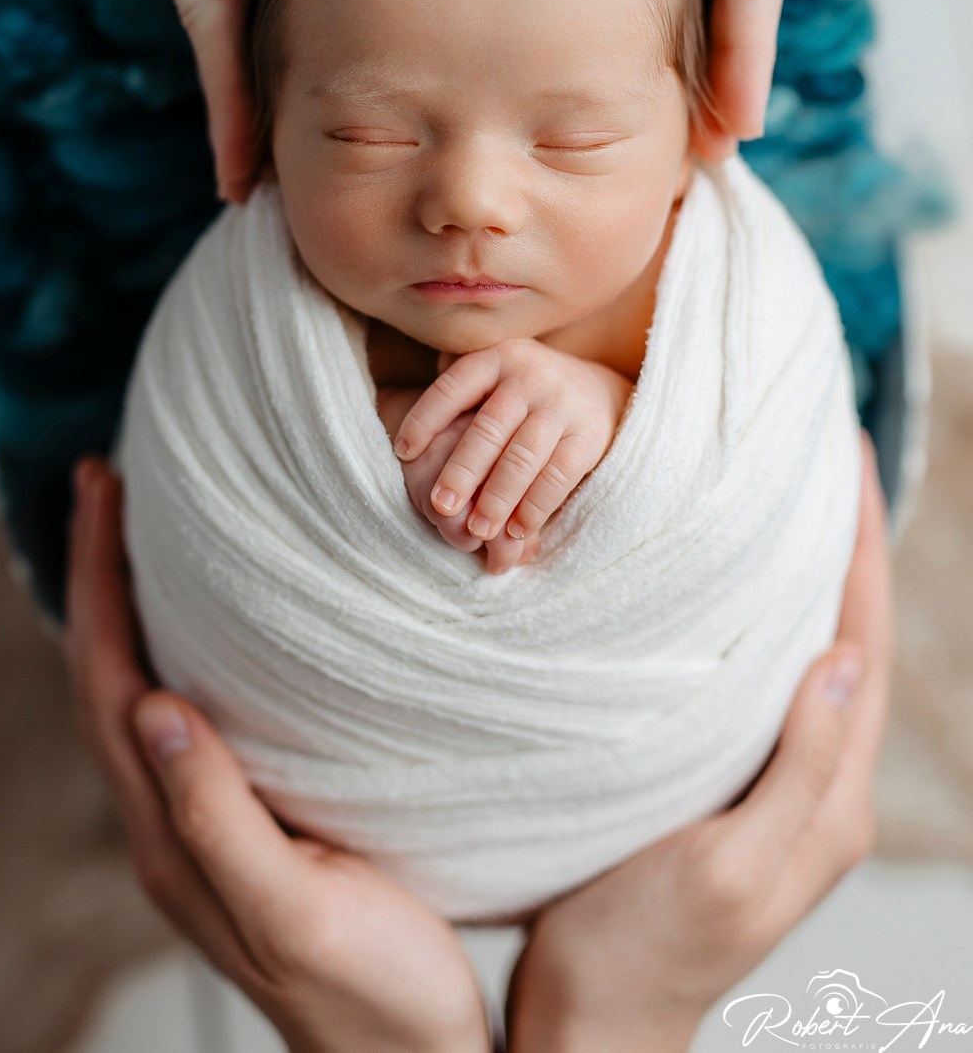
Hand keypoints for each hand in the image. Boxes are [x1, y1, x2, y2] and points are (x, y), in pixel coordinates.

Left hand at [62, 458, 491, 1052]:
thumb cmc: (369, 992)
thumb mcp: (297, 912)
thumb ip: (220, 820)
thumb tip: (158, 709)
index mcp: (171, 838)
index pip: (110, 682)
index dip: (99, 582)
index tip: (103, 490)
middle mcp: (169, 826)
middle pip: (108, 677)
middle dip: (98, 576)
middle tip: (110, 485)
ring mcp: (201, 828)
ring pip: (138, 694)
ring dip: (128, 609)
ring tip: (145, 536)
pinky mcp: (243, 826)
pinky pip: (180, 717)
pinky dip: (173, 650)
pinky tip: (207, 628)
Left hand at [393, 340, 633, 573]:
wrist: (599, 391)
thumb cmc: (524, 391)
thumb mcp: (493, 372)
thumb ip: (455, 382)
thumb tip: (391, 399)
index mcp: (497, 357)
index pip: (453, 386)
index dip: (425, 418)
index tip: (403, 452)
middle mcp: (530, 375)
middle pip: (488, 429)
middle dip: (462, 471)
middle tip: (440, 507)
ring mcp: (562, 405)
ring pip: (523, 457)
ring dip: (498, 498)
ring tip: (478, 530)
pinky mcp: (588, 436)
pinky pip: (558, 475)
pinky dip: (536, 506)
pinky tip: (517, 530)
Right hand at [504, 429, 892, 1052]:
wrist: (594, 1025)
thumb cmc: (644, 952)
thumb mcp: (726, 866)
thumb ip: (800, 770)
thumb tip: (840, 658)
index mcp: (832, 801)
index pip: (860, 643)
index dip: (858, 547)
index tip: (846, 461)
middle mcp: (820, 788)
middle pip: (845, 637)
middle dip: (840, 544)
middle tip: (817, 457)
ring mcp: (779, 788)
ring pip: (807, 653)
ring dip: (803, 574)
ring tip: (780, 498)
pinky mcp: (736, 789)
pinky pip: (765, 683)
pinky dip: (761, 619)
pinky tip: (730, 589)